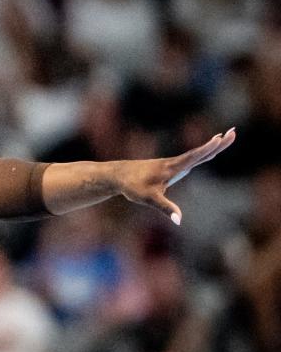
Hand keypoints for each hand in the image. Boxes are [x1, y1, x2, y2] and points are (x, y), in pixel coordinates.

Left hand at [116, 128, 235, 223]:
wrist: (119, 175)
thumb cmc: (132, 186)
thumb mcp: (148, 199)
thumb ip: (165, 208)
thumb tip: (179, 220)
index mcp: (171, 167)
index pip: (194, 157)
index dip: (208, 148)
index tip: (220, 138)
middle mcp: (174, 163)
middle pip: (200, 152)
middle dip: (217, 143)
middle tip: (234, 132)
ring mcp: (172, 164)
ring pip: (196, 154)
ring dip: (212, 147)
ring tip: (225, 136)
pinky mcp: (170, 167)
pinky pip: (190, 159)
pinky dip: (202, 154)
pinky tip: (206, 153)